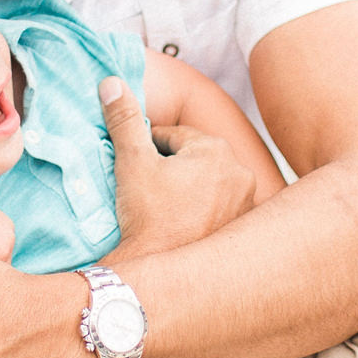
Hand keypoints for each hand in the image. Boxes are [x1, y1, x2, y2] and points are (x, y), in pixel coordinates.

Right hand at [98, 76, 255, 258]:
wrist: (161, 274)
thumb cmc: (147, 218)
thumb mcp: (132, 163)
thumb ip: (124, 120)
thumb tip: (112, 82)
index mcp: (216, 150)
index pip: (175, 136)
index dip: (148, 147)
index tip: (133, 165)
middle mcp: (240, 173)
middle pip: (194, 159)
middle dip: (170, 167)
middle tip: (145, 188)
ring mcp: (245, 204)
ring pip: (207, 183)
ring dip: (186, 188)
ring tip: (161, 206)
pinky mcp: (241, 229)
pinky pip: (218, 208)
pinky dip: (201, 210)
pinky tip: (180, 222)